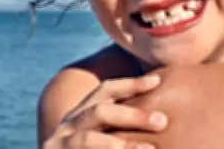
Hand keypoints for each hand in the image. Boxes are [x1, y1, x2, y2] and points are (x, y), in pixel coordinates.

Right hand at [44, 75, 167, 148]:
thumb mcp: (101, 135)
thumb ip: (120, 125)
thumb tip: (162, 119)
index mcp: (82, 114)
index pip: (105, 92)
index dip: (130, 84)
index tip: (156, 81)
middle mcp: (70, 125)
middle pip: (100, 112)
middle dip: (132, 115)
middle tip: (163, 121)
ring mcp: (61, 144)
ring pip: (88, 140)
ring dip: (122, 145)